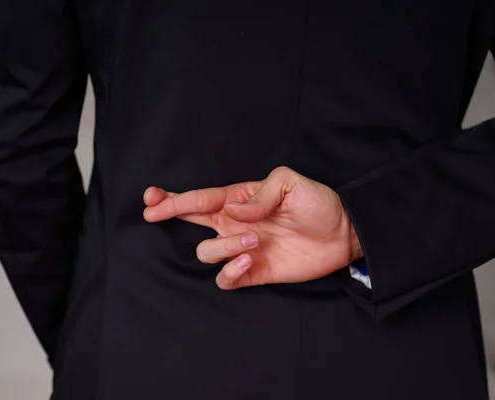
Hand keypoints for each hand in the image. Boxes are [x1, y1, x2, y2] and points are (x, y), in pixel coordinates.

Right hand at [143, 167, 362, 289]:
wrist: (343, 235)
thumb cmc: (318, 204)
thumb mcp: (290, 183)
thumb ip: (257, 195)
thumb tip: (231, 210)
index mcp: (239, 200)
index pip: (199, 198)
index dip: (173, 198)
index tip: (152, 198)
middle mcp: (234, 224)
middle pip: (190, 220)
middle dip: (169, 213)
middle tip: (155, 213)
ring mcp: (242, 248)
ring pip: (207, 252)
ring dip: (224, 246)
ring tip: (254, 238)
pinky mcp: (253, 272)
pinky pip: (225, 278)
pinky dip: (230, 271)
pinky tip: (248, 260)